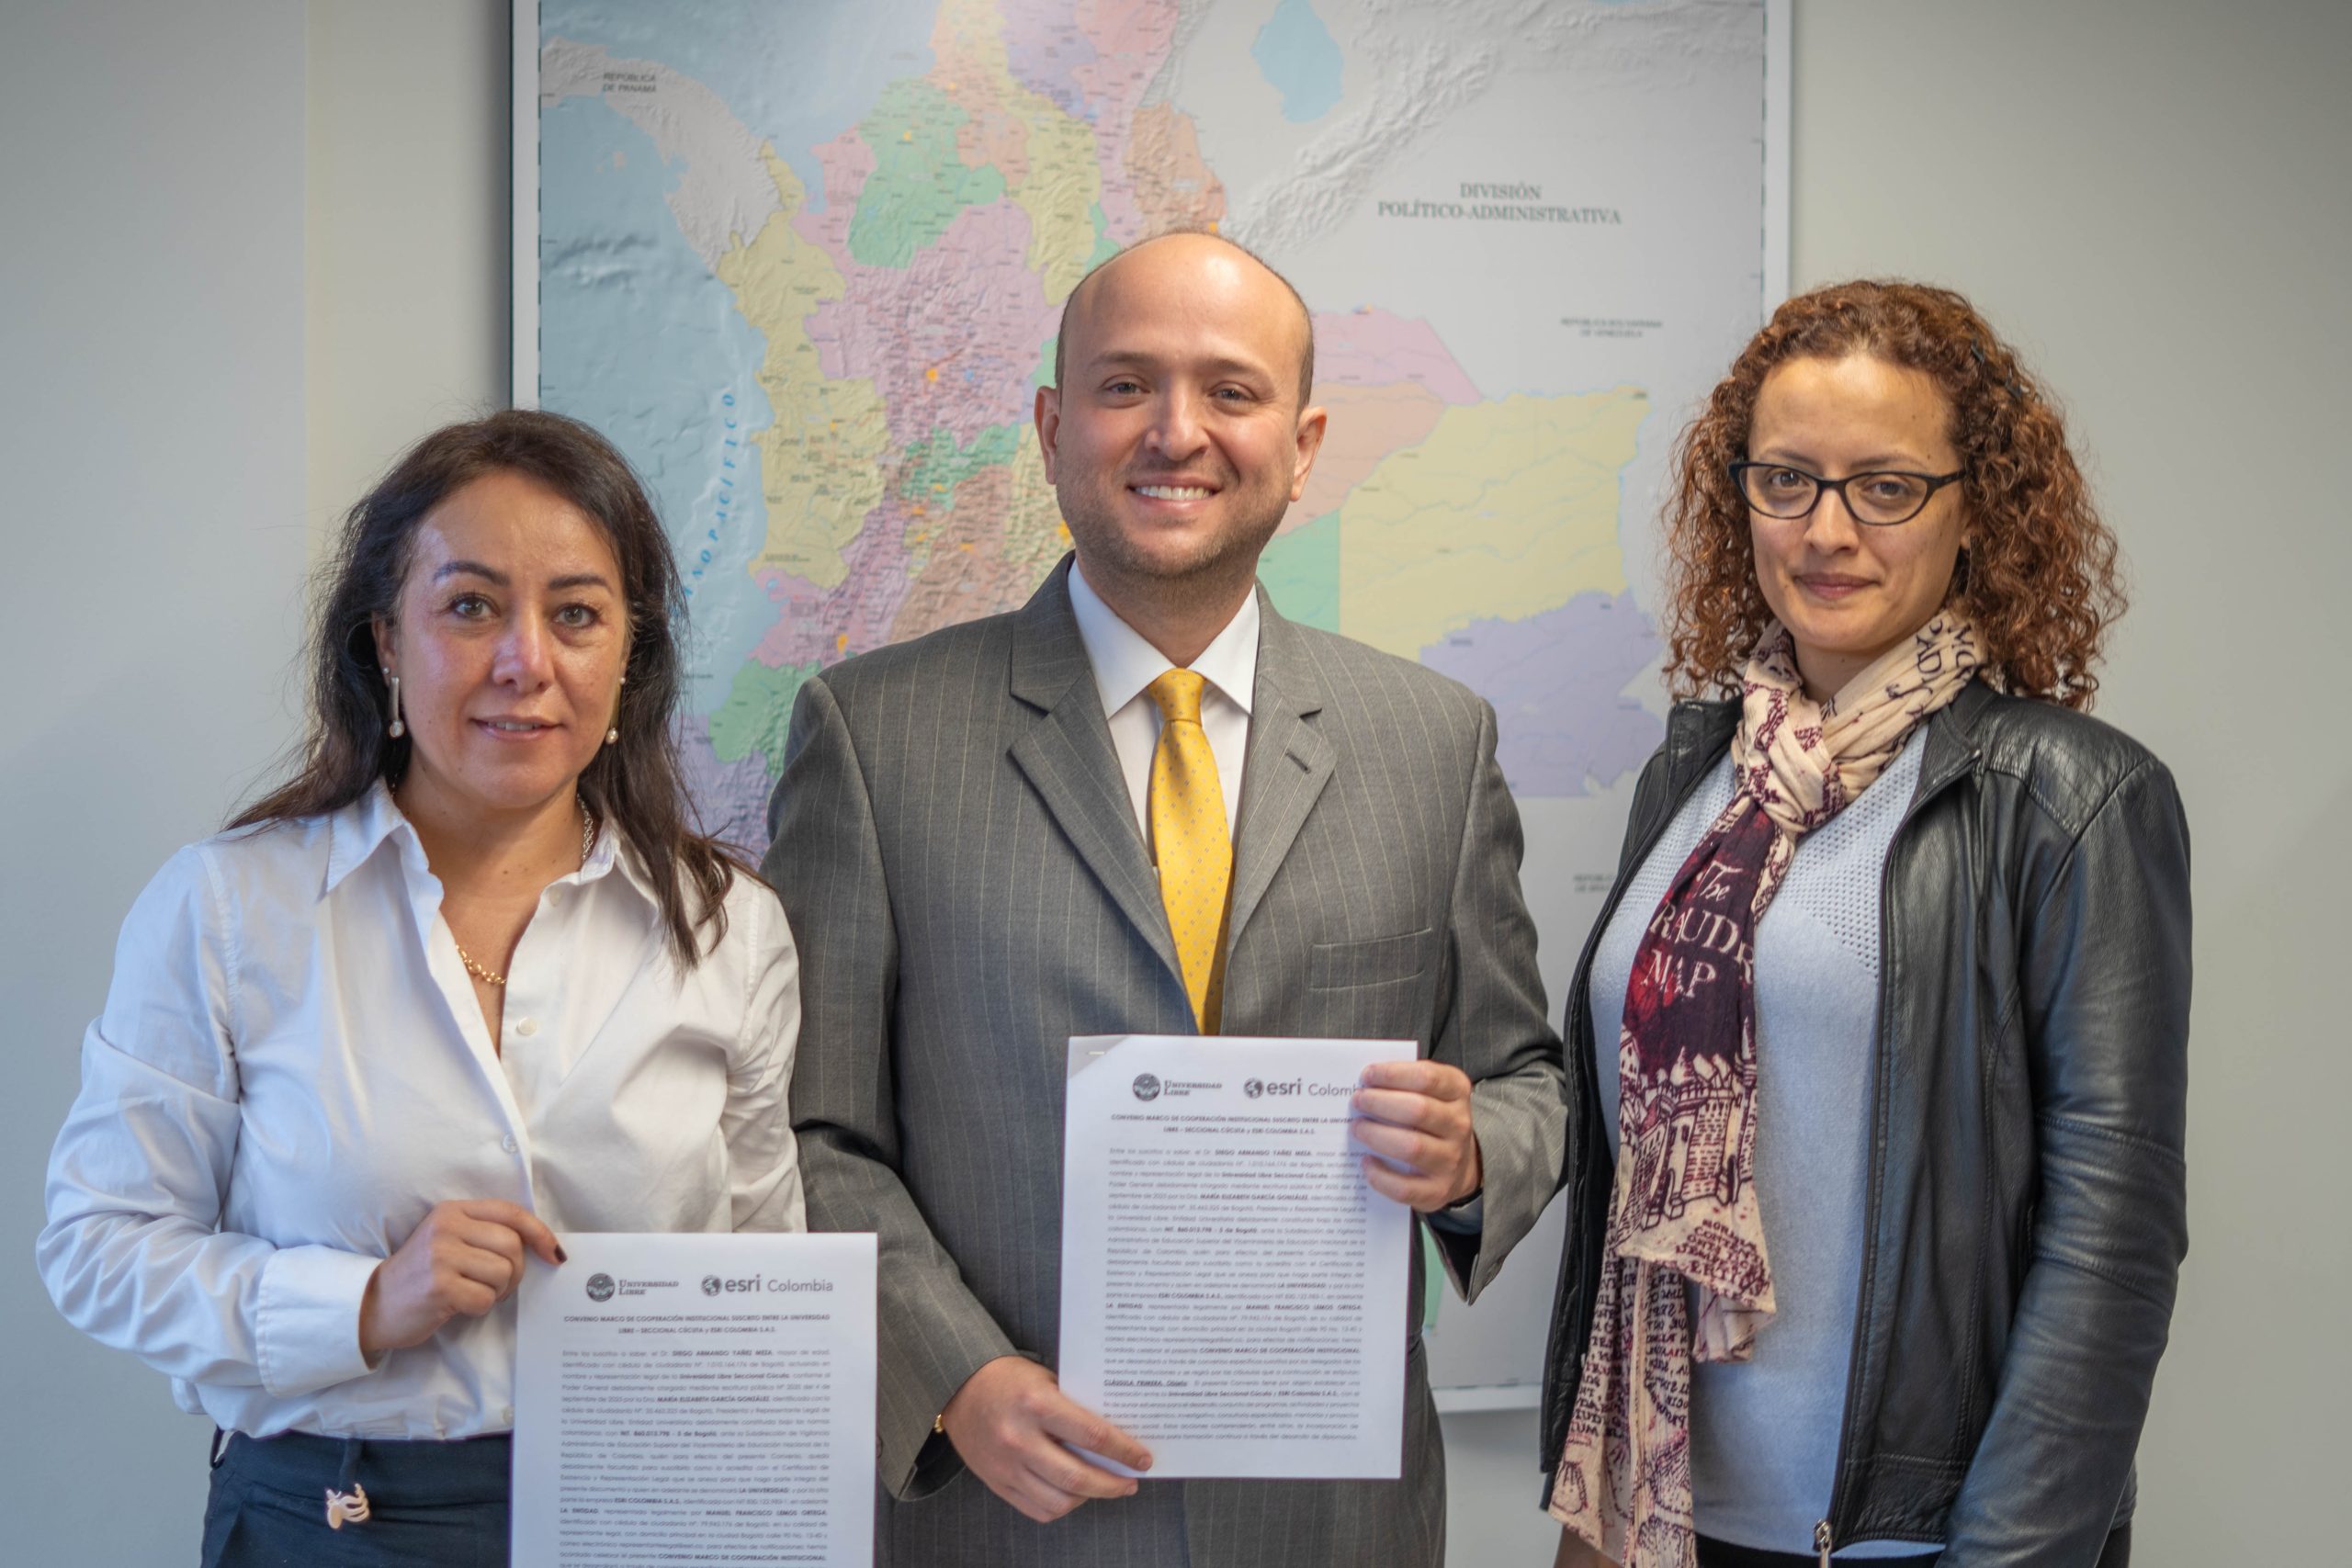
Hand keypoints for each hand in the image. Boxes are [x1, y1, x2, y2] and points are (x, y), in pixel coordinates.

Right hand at [358, 1199, 564, 1356]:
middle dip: (516, 1272)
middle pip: (512, 1246)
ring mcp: (440, 1256)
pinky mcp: (438, 1287)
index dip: (539, 1233)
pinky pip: (485, 1299)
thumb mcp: (449, 1240)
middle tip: (498, 1285)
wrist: (373, 1304)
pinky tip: (460, 1305)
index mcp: (452, 1211)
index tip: (553, 1254)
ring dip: (498, 1291)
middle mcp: (446, 1227)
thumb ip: (486, 1234)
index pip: (511, 1213)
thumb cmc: (422, 1275)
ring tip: (475, 1293)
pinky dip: (480, 1308)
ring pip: (503, 1273)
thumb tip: (541, 1246)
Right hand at [938, 1355, 1151, 1522]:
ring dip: (1089, 1499)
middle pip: (1078, 1478)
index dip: (1123, 1451)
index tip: (1142, 1459)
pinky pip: (1037, 1509)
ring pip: (1059, 1501)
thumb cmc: (1008, 1378)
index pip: (1092, 1435)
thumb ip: (1074, 1406)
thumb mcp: (1044, 1379)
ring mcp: (1006, 1465)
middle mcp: (1020, 1439)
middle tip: (1131, 1483)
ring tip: (1104, 1488)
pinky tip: (1073, 1494)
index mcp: (1036, 1404)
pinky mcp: (996, 1482)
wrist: (958, 1386)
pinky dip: (1061, 1507)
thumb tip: (1116, 1432)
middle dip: (1113, 1485)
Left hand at [1352, 1059, 1482, 1211]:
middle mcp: (1458, 1125)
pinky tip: (1366, 1162)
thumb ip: (1404, 1083)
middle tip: (1357, 1101)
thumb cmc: (1433, 1120)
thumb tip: (1364, 1082)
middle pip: (1417, 1110)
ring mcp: (1450, 1160)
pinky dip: (1380, 1175)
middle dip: (1379, 1103)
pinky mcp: (1437, 1191)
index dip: (1392, 1074)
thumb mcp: (1431, 1093)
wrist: (1461, 1165)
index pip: (1427, 1077)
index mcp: (1457, 1093)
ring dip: (1376, 1135)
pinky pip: (1404, 1187)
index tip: (1367, 1075)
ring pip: (1411, 1147)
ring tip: (1357, 1128)